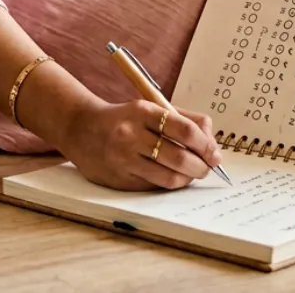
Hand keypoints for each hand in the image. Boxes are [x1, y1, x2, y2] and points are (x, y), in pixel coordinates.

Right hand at [57, 99, 223, 190]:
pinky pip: (154, 186)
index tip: (214, 153)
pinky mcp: (119, 179)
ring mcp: (123, 159)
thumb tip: (213, 145)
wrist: (80, 129)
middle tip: (208, 167)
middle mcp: (131, 135)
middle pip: (180, 157)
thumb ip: (185, 120)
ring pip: (169, 177)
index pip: (185, 130)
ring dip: (189, 178)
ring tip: (193, 173)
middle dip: (202, 166)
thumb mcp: (151, 108)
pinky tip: (173, 177)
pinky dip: (170, 184)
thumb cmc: (125, 119)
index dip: (206, 145)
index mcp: (143, 112)